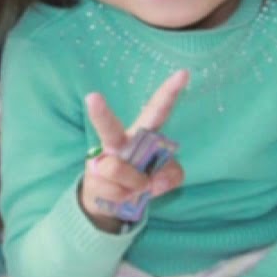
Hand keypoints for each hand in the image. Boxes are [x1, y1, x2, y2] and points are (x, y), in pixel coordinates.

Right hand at [79, 70, 187, 232]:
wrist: (112, 202)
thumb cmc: (142, 179)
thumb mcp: (167, 177)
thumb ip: (172, 174)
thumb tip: (153, 180)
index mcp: (141, 133)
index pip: (157, 109)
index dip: (170, 92)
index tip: (184, 73)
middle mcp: (117, 140)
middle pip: (109, 126)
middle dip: (100, 113)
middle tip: (92, 97)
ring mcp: (102, 159)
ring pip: (119, 170)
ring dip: (135, 185)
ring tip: (136, 188)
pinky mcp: (92, 178)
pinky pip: (116, 191)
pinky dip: (126, 198)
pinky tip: (122, 194)